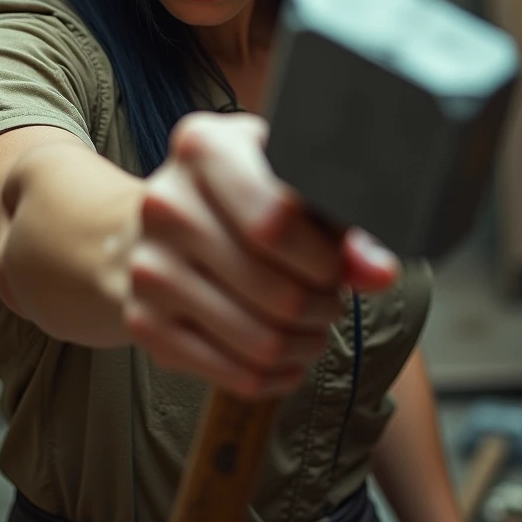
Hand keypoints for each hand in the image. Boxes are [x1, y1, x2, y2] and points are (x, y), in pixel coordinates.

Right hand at [123, 112, 399, 398]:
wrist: (151, 228)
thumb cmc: (236, 198)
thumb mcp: (285, 181)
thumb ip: (338, 219)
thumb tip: (378, 272)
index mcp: (202, 147)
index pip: (277, 220)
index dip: (325, 258)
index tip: (339, 266)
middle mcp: (165, 203)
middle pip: (277, 289)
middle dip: (323, 306)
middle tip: (329, 300)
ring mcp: (148, 266)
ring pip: (262, 340)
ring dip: (305, 344)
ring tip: (312, 327)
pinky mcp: (143, 322)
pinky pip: (234, 374)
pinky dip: (277, 374)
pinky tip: (286, 355)